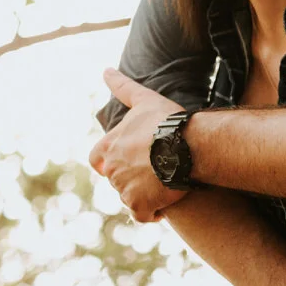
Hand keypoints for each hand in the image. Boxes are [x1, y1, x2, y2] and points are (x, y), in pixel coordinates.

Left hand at [89, 68, 187, 221]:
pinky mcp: (140, 206)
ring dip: (144, 193)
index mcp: (108, 147)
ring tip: (166, 182)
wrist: (188, 146)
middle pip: (118, 178)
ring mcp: (124, 190)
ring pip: (131, 196)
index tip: (131, 158)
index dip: (111, 161)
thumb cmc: (167, 121)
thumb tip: (105, 70)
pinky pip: (143, 214)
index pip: (98, 160)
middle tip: (157, 169)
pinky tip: (166, 203)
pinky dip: (152, 211)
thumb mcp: (144, 100)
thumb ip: (122, 87)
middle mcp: (112, 170)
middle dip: (134, 176)